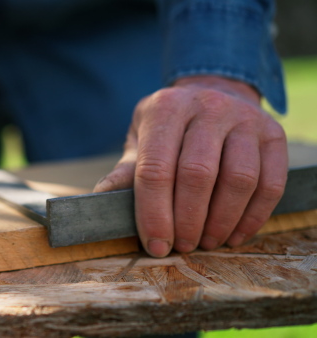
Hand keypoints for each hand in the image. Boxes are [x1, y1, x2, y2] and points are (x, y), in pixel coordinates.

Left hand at [94, 76, 287, 256]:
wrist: (214, 92)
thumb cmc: (169, 128)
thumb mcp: (141, 139)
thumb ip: (127, 170)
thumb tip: (100, 200)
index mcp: (166, 108)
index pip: (156, 168)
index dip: (154, 213)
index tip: (155, 246)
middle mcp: (207, 106)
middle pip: (197, 174)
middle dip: (187, 221)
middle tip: (182, 247)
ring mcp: (245, 118)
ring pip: (238, 179)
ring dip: (221, 222)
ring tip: (206, 242)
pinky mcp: (273, 134)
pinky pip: (270, 183)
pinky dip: (252, 217)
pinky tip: (234, 235)